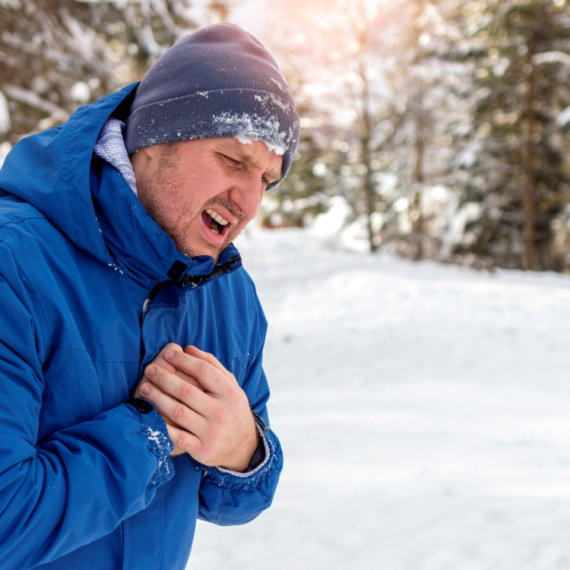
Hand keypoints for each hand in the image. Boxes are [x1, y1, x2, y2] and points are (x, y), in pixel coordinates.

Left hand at [137, 344, 258, 471]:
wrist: (243, 446)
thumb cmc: (232, 409)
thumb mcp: (230, 386)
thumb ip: (212, 365)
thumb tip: (188, 348)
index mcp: (230, 393)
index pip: (204, 371)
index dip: (184, 360)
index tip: (168, 354)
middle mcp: (221, 412)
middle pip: (187, 391)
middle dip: (165, 378)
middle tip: (150, 369)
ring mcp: (211, 432)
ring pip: (178, 412)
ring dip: (158, 398)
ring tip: (145, 388)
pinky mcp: (202, 449)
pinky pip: (177, 436)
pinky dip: (162, 425)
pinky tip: (150, 414)